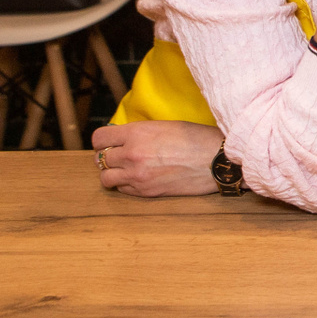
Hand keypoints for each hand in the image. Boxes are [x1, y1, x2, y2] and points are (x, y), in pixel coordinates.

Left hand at [91, 121, 223, 196]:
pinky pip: (122, 190)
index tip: (109, 142)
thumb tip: (125, 139)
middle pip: (100, 159)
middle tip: (120, 156)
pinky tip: (140, 178)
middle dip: (109, 157)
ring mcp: (137, 175)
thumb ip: (141, 133)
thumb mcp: (166, 126)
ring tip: (126, 170)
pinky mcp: (145, 192)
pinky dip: (126, 185)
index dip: (103, 141)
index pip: (99, 138)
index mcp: (137, 133)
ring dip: (113, 174)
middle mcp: (132, 154)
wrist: (217, 161)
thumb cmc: (197, 139)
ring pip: (105, 179)